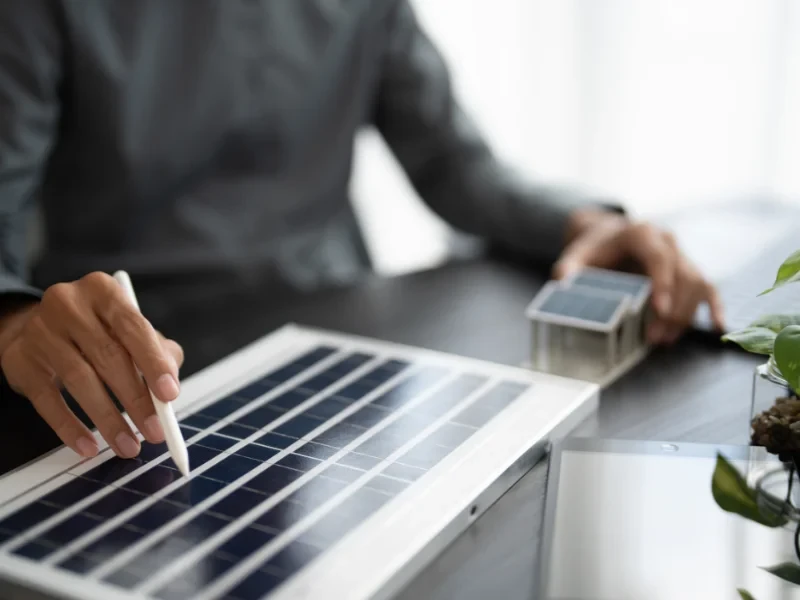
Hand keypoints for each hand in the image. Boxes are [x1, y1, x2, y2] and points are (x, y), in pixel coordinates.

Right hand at [0, 272, 183, 458]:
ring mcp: (40, 331)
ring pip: (79, 380)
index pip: (133, 327)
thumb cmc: (96, 330)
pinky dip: (70, 427)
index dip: (153, 363)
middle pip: (108, 357)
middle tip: (155, 431)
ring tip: (128, 445)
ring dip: (109, 419)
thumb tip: (170, 386)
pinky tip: (89, 447)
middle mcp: (69, 304)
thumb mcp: (129, 329)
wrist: (35, 327)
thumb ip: (157, 352)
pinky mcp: (20, 360)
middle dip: (136, 400)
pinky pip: (47, 401)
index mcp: (103, 291)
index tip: (170, 395)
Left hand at [552, 208, 724, 344]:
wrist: (608, 238)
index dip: (663, 283)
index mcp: (641, 233)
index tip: (659, 309)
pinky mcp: (688, 269)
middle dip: (673, 310)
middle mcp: (667, 241)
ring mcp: (681, 255)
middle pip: (683, 275)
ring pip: (698, 283)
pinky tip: (717, 326)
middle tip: (656, 339)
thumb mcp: (576, 256)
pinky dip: (715, 306)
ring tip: (664, 340)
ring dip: (686, 315)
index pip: (659, 257)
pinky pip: (709, 287)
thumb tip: (564, 286)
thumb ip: (568, 270)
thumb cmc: (594, 250)